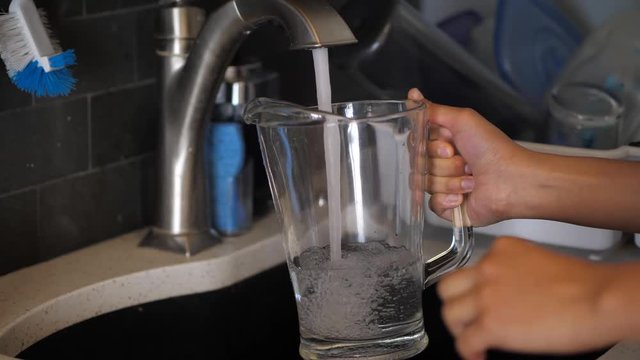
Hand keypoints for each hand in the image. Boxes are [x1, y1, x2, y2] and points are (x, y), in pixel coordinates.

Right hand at [407, 88, 529, 225]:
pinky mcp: (448, 207)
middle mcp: (442, 164)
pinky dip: (449, 198)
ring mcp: (444, 186)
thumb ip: (433, 110)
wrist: (511, 181)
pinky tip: (464, 195)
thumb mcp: (463, 119)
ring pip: (426, 184)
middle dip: (441, 163)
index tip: (448, 145)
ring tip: (470, 179)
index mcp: (443, 143)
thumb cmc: (493, 149)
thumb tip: (412, 96)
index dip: (428, 146)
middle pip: (418, 164)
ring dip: (450, 180)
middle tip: (463, 160)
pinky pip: (432, 204)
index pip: (415, 144)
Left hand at [437, 237, 616, 359]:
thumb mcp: (538, 263)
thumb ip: (513, 272)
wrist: (598, 299)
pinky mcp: (491, 323)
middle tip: (468, 321)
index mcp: (501, 251)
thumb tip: (506, 295)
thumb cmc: (582, 285)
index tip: (480, 304)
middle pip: (447, 288)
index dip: (472, 291)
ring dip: (459, 330)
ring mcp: (486, 296)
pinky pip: (464, 342)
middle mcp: (487, 269)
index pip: (470, 270)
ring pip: (449, 314)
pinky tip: (479, 356)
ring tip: (474, 340)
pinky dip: (468, 352)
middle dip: (456, 307)